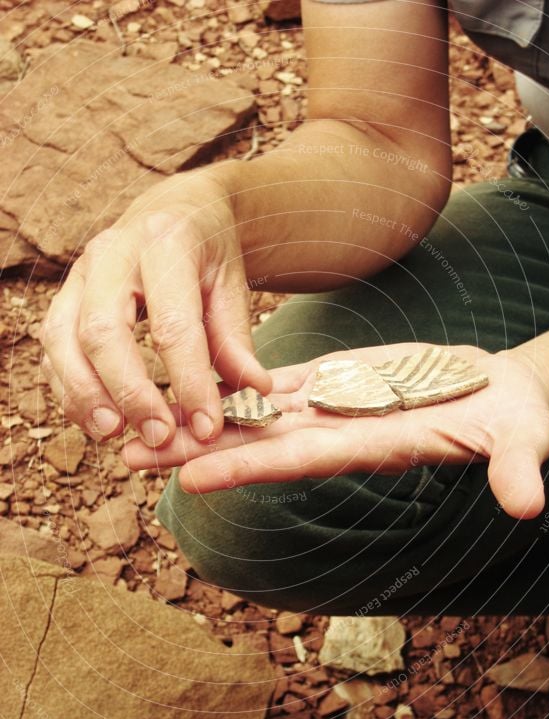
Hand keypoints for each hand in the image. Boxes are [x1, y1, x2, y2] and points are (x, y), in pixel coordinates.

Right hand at [41, 169, 270, 447]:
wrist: (175, 210)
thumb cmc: (209, 253)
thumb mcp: (233, 285)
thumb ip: (236, 339)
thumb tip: (254, 391)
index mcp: (166, 243)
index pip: (172, 322)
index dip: (189, 381)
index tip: (208, 427)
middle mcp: (112, 253)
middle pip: (102, 329)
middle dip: (128, 391)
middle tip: (158, 436)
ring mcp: (79, 273)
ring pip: (62, 337)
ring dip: (84, 394)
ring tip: (114, 434)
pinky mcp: (64, 296)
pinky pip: (52, 346)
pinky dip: (68, 388)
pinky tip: (97, 418)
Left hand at [122, 343, 548, 519]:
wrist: (504, 396)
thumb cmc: (516, 421)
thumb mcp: (519, 442)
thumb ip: (514, 469)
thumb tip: (528, 502)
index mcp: (372, 446)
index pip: (299, 461)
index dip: (246, 468)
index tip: (189, 480)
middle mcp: (339, 432)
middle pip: (256, 443)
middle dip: (194, 450)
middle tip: (127, 456)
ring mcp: (333, 406)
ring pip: (255, 412)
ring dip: (199, 415)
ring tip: (140, 418)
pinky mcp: (337, 379)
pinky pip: (277, 383)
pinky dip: (235, 383)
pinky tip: (193, 375)